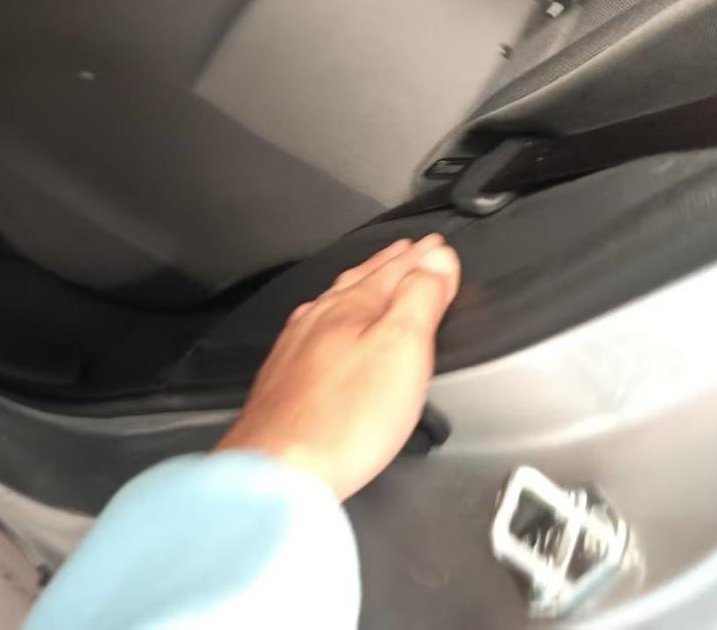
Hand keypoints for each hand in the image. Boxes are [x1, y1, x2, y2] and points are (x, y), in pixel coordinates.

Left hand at [214, 234, 460, 500]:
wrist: (278, 470)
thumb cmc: (342, 420)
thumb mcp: (402, 349)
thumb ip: (420, 299)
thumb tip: (436, 259)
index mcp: (350, 308)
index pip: (395, 270)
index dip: (421, 257)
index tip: (437, 246)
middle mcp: (318, 320)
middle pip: (362, 281)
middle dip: (391, 265)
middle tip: (410, 251)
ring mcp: (296, 348)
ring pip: (336, 303)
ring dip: (363, 286)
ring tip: (377, 278)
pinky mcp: (285, 378)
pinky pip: (317, 328)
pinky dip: (337, 316)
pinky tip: (331, 327)